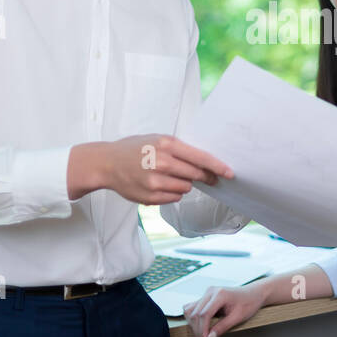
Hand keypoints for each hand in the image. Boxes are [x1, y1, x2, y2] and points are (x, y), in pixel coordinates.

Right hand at [71, 135, 232, 204]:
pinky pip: (174, 198)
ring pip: (185, 188)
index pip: (199, 158)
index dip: (217, 167)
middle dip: (204, 177)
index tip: (229, 173)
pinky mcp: (150, 197)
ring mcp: (155, 182)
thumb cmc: (135, 148)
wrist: (107, 163)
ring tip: (169, 176)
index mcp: (166, 144)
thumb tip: (206, 163)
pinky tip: (160, 184)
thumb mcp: (157, 139)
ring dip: (184, 184)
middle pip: (196, 175)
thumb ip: (180, 149)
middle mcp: (161, 163)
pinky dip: (173, 193)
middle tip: (210, 178)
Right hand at [182, 284, 265, 336]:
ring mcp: (207, 293)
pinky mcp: (206, 297)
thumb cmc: (249, 303)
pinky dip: (194, 320)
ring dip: (194, 326)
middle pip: (195, 314)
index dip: (202, 331)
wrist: (254, 294)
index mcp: (220, 294)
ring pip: (190, 311)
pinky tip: (201, 329)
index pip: (204, 315)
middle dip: (198, 332)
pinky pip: (193, 308)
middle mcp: (210, 291)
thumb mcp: (238, 317)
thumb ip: (223, 327)